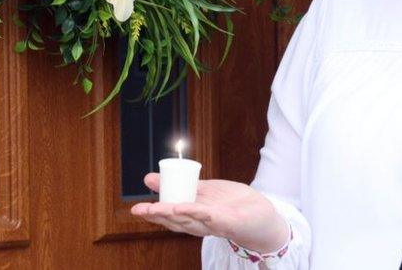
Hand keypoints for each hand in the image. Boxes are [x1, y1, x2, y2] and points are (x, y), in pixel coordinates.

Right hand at [130, 173, 290, 252]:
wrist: (264, 216)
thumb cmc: (233, 204)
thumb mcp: (205, 191)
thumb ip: (182, 186)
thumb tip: (149, 178)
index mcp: (194, 215)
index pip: (170, 217)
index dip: (153, 214)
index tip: (137, 209)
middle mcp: (202, 223)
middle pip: (176, 221)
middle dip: (157, 216)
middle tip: (139, 210)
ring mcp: (216, 224)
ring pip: (190, 221)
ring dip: (173, 215)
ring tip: (156, 209)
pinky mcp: (230, 222)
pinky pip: (211, 217)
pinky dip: (197, 212)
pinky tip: (184, 207)